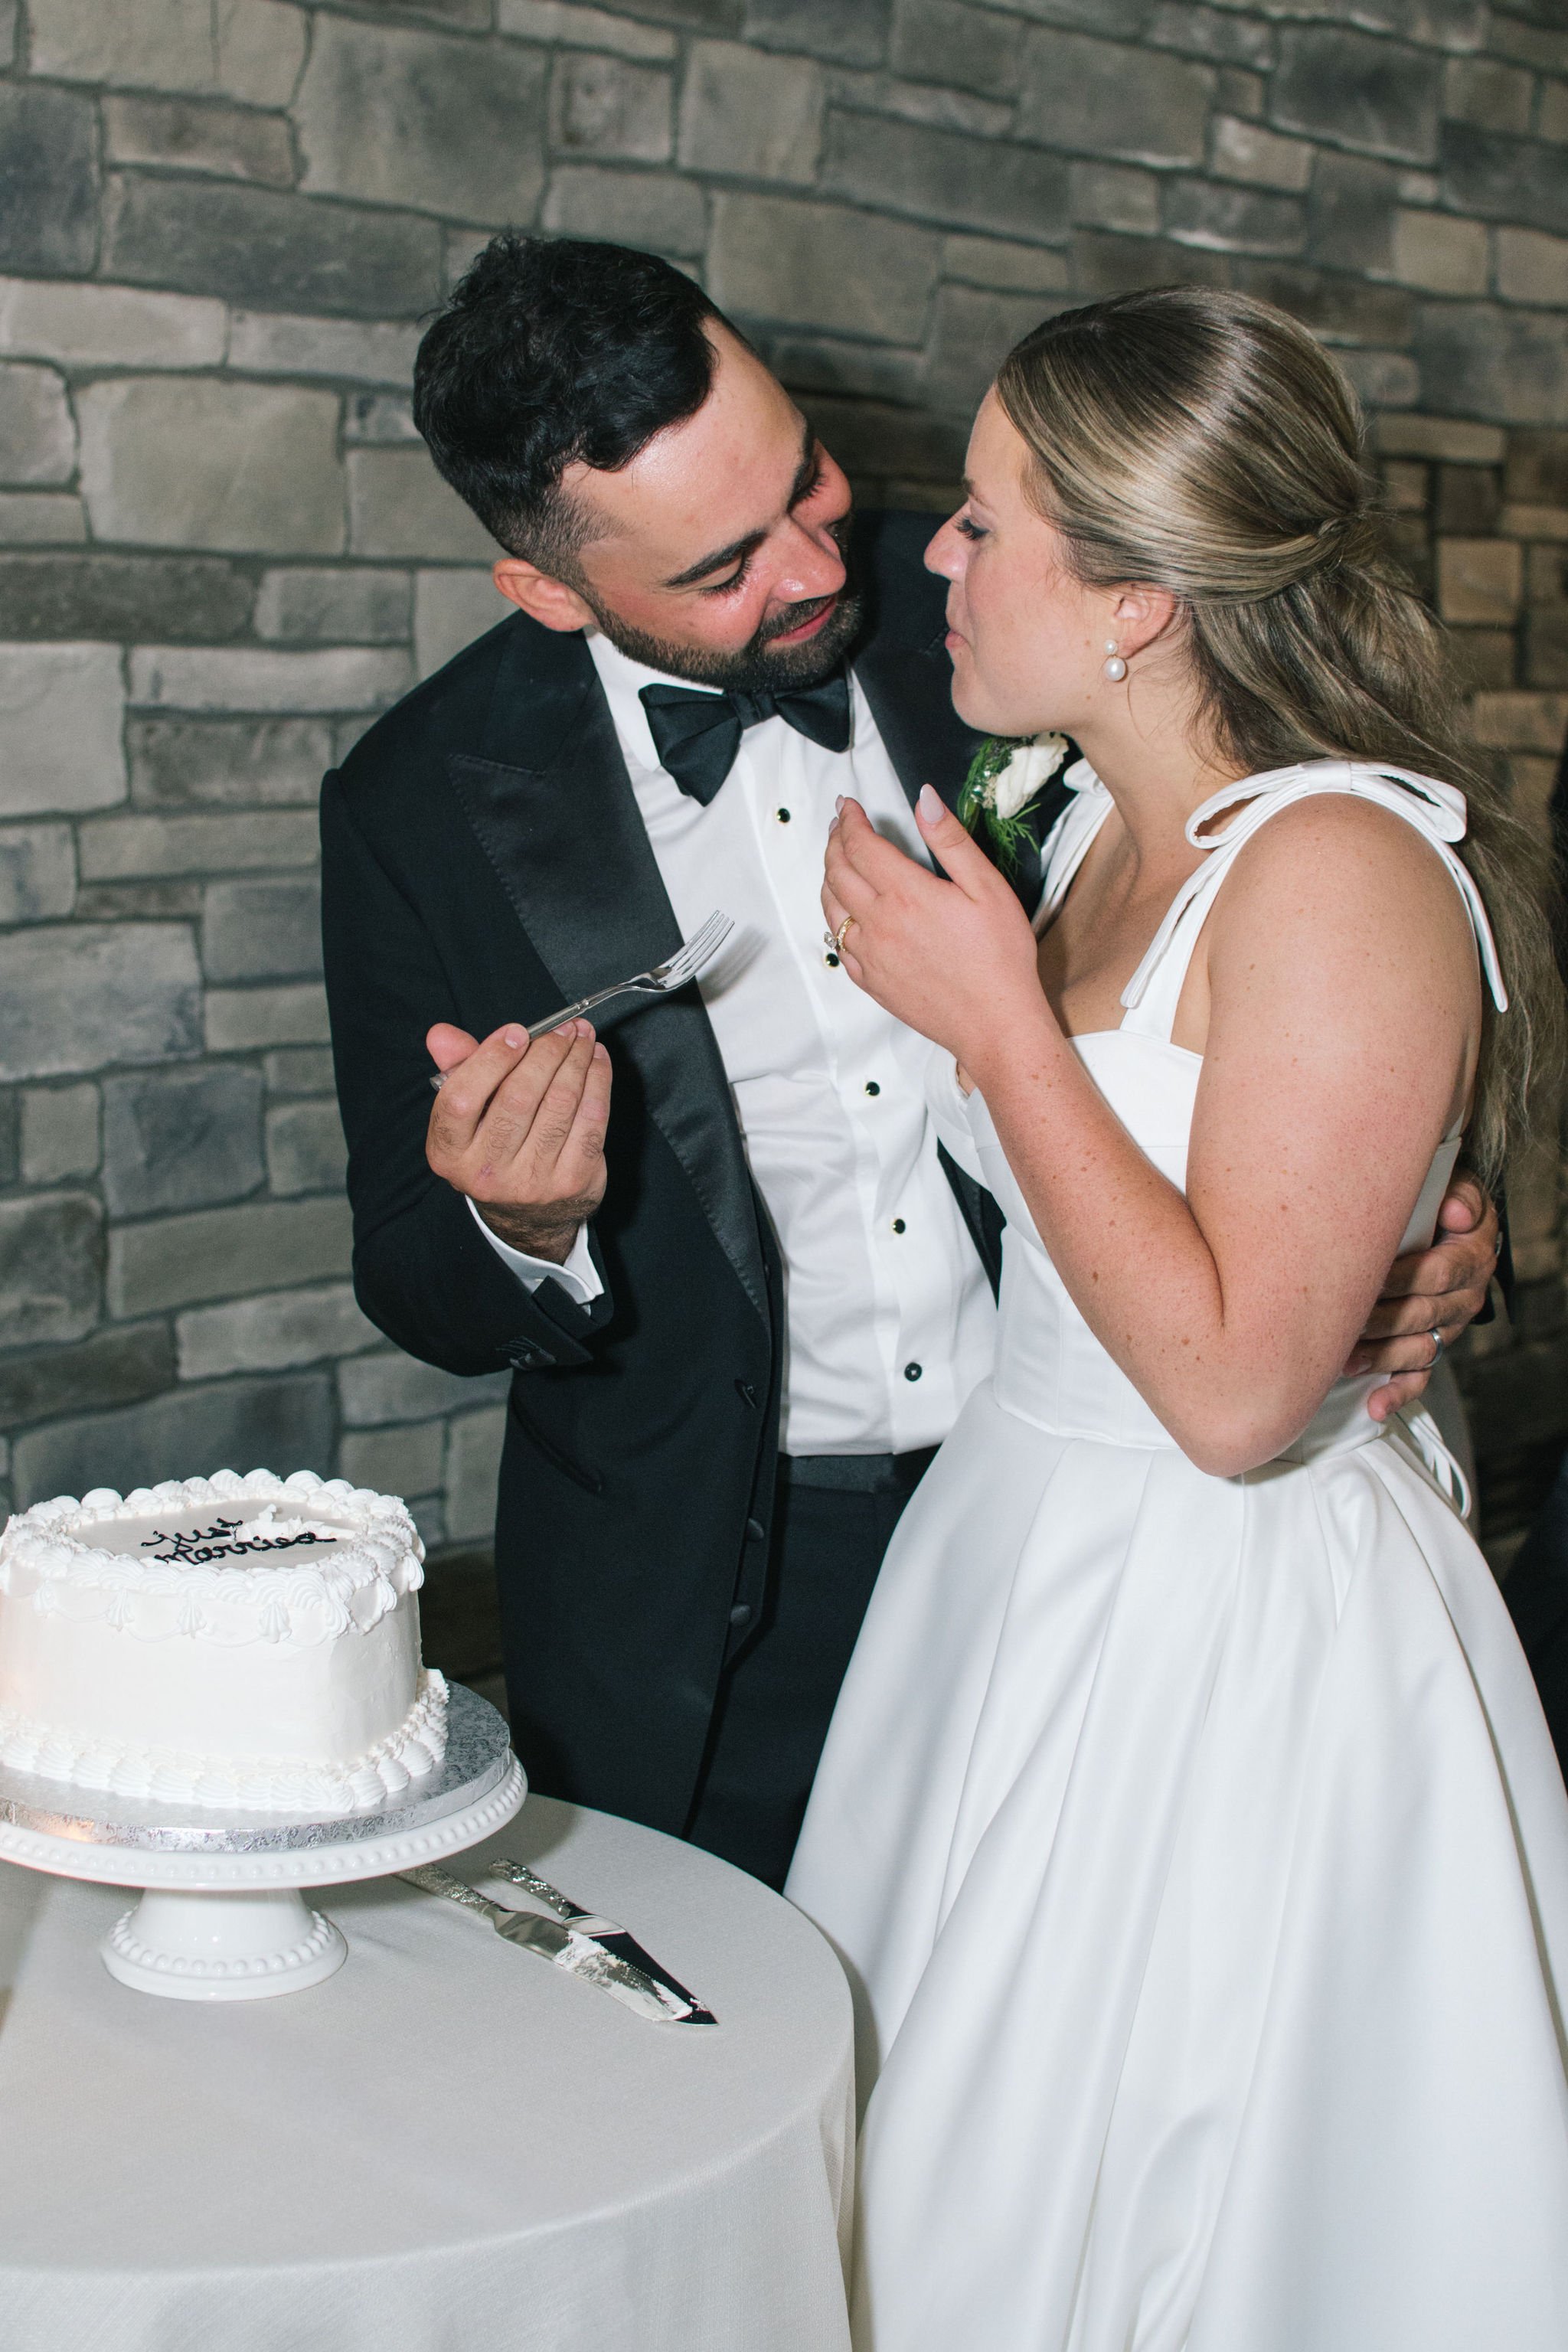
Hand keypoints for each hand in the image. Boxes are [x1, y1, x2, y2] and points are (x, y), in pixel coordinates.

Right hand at [426, 1018, 610, 1263]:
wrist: (527, 1215)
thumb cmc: (494, 1147)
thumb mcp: (467, 1115)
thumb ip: (456, 1070)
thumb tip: (440, 1033)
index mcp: (449, 1153)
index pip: (460, 1100)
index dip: (490, 1059)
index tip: (517, 1031)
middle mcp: (486, 1173)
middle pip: (518, 1098)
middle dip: (545, 1053)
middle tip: (562, 1029)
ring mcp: (532, 1181)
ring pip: (560, 1105)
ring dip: (576, 1061)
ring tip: (582, 1036)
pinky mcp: (572, 1181)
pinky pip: (591, 1120)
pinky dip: (598, 1082)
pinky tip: (596, 1060)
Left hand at [821, 787, 1043, 1065]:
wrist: (995, 1025)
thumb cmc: (1000, 958)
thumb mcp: (987, 888)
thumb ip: (951, 841)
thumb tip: (924, 800)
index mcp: (906, 895)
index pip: (861, 846)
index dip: (850, 821)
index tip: (848, 806)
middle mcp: (878, 924)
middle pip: (838, 872)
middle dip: (834, 841)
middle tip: (839, 824)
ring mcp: (870, 956)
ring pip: (830, 908)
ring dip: (828, 877)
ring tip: (837, 860)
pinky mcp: (871, 982)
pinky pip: (839, 944)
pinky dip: (835, 918)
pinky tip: (845, 912)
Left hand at [1344, 1174, 1499, 1420]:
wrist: (1443, 1222)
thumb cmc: (1437, 1204)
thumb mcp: (1453, 1186)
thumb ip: (1458, 1194)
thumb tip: (1455, 1209)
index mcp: (1468, 1257)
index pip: (1437, 1273)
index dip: (1401, 1278)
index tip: (1367, 1279)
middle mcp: (1461, 1296)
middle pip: (1421, 1315)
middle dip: (1380, 1321)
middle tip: (1343, 1322)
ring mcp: (1444, 1326)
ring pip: (1417, 1350)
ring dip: (1382, 1357)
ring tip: (1345, 1359)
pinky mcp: (1429, 1346)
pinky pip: (1418, 1377)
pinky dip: (1397, 1393)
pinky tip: (1374, 1404)